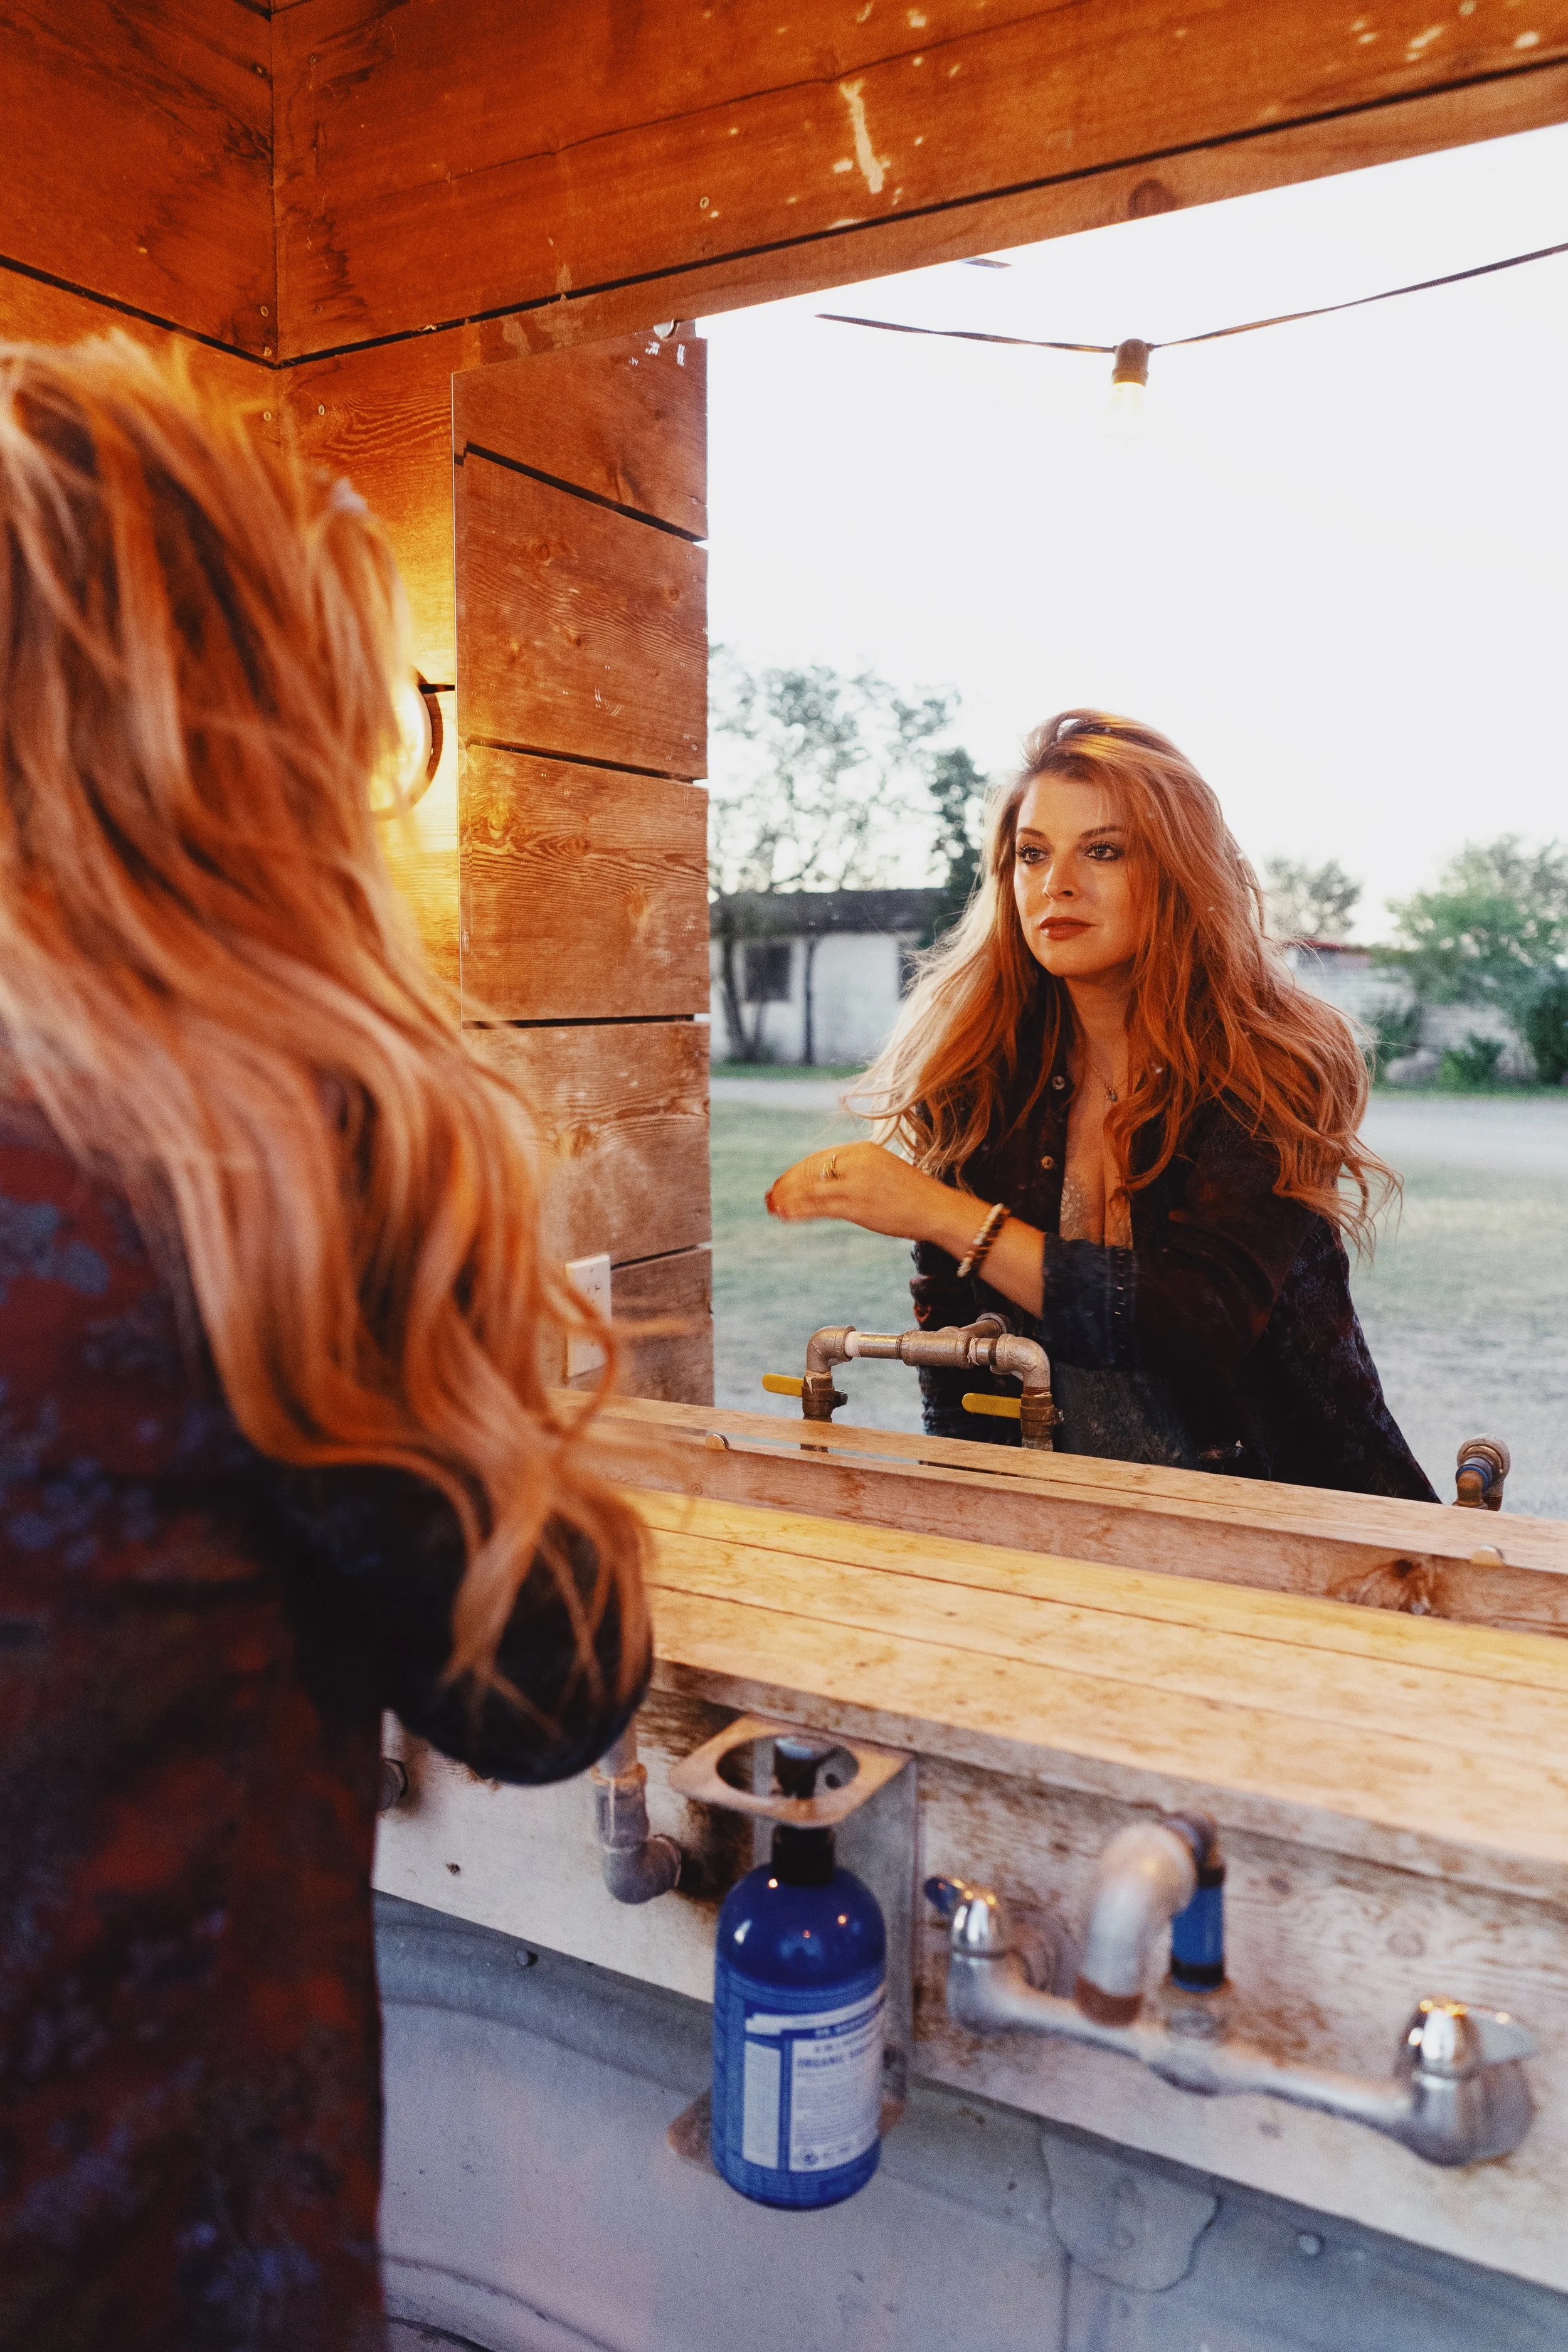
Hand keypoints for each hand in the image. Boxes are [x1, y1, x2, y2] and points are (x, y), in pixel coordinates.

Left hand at [765, 1141, 970, 1252]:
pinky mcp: (857, 1206)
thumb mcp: (883, 1171)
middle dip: (788, 1184)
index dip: (798, 1171)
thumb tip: (833, 1181)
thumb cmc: (913, 1194)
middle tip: (771, 1195)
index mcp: (864, 1150)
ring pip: (811, 1189)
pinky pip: (819, 1207)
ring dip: (788, 1198)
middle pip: (811, 1170)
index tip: (785, 1182)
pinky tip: (786, 1215)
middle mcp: (857, 1162)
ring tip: (773, 1207)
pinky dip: (798, 1211)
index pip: (820, 1158)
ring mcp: (856, 1184)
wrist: (936, 1209)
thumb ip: (857, 1171)